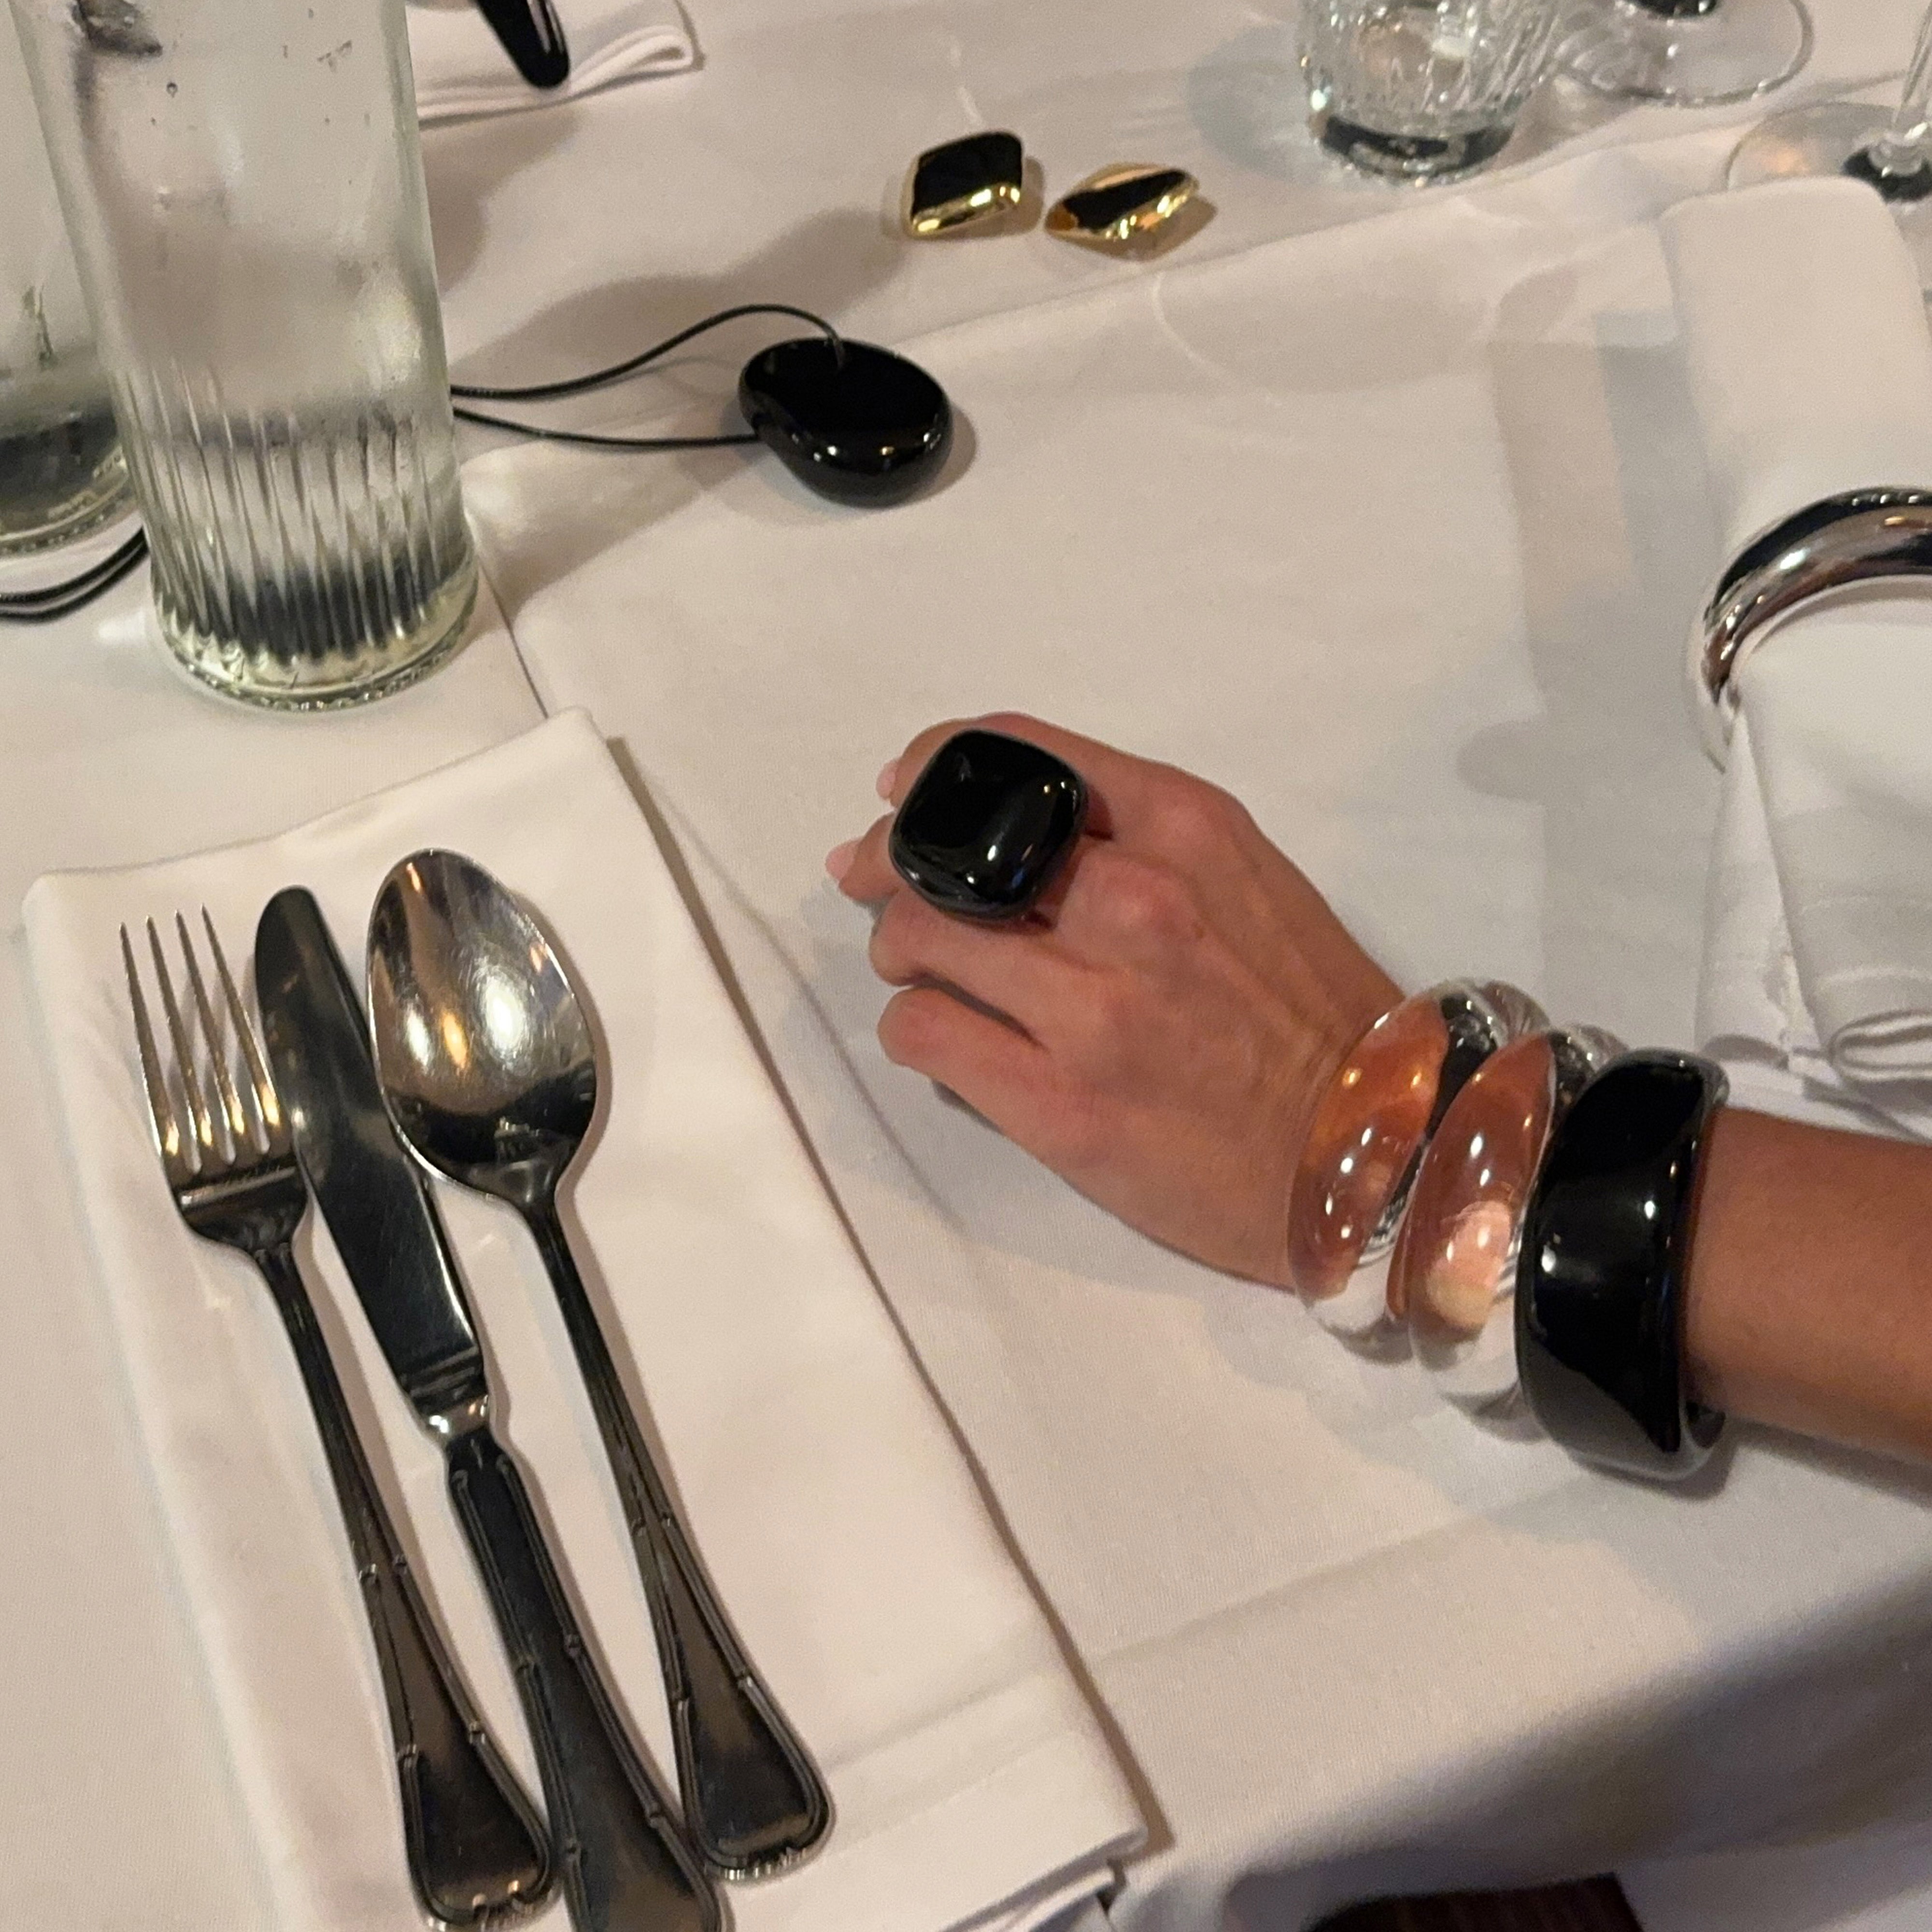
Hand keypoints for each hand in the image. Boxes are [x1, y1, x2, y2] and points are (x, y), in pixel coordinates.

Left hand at [828, 713, 1399, 1285]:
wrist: (1376, 1149)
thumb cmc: (1308, 1011)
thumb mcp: (1243, 877)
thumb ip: (1132, 837)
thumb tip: (990, 821)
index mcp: (1183, 829)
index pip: (1011, 755)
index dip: (931, 771)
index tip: (902, 797)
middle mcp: (1135, 903)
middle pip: (940, 851)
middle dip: (889, 866)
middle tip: (878, 890)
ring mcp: (1094, 1008)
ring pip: (914, 939)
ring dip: (900, 954)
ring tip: (929, 975)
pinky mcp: (1060, 1104)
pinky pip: (923, 1035)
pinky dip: (916, 1030)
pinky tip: (951, 1041)